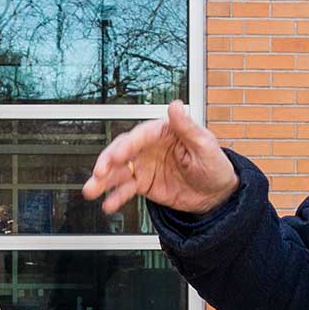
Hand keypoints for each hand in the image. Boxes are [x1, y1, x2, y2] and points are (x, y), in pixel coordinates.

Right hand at [82, 100, 237, 217]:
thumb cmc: (215, 165)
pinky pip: (125, 189)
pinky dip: (115, 196)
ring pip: (118, 171)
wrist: (217, 195)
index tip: (119, 155)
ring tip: (92, 190)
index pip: (141, 135)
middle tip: (99, 172)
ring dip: (103, 180)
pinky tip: (108, 204)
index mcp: (164, 131)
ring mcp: (145, 166)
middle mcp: (150, 147)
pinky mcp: (143, 184)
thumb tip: (176, 105)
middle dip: (108, 161)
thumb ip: (187, 127)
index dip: (129, 145)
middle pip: (123, 150)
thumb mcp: (205, 145)